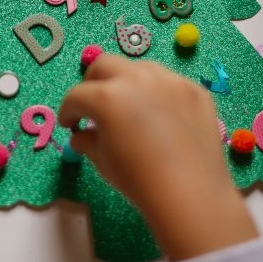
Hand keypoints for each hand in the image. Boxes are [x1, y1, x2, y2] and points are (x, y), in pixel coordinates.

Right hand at [59, 56, 256, 261]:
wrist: (191, 195)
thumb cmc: (138, 181)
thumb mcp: (102, 161)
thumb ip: (86, 141)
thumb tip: (82, 135)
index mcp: (107, 97)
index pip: (77, 95)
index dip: (68, 111)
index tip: (70, 124)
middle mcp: (137, 79)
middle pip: (104, 65)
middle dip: (92, 84)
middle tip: (93, 106)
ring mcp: (170, 81)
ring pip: (139, 68)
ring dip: (126, 82)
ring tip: (129, 107)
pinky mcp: (194, 90)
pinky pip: (169, 84)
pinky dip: (158, 95)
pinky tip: (161, 118)